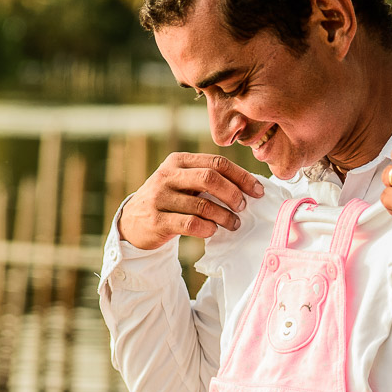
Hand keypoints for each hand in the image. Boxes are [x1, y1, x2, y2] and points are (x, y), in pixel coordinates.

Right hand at [119, 152, 264, 249]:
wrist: (133, 222)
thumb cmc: (170, 201)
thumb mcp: (183, 182)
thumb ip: (208, 179)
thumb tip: (249, 186)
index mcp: (178, 161)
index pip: (217, 163)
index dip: (241, 177)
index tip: (258, 191)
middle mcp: (167, 175)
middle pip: (210, 178)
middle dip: (233, 194)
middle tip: (243, 207)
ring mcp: (160, 197)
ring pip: (202, 204)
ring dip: (224, 216)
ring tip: (234, 224)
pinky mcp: (156, 220)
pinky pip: (190, 224)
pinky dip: (208, 228)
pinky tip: (213, 230)